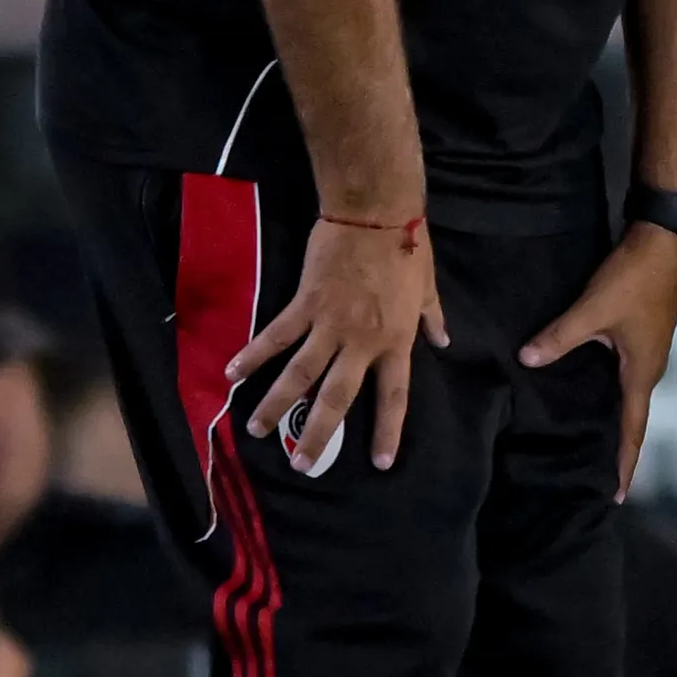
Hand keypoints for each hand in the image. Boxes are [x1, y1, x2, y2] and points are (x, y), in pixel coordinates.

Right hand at [233, 212, 446, 474]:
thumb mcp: (428, 288)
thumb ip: (432, 319)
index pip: (393, 396)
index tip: (380, 463)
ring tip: (259, 431)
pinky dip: (253, 356)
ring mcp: (330, 324)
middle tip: (303, 464)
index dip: (387, 431)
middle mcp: (362, 342)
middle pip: (337, 398)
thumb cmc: (408, 248)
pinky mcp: (304, 304)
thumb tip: (444, 341)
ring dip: (277, 404)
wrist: (375, 212)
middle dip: (319, 434)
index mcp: (396, 341)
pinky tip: (232, 375)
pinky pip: (276, 336)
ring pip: (299, 375)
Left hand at [520, 223, 676, 497]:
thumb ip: (560, 337)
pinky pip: (627, 375)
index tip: (617, 495)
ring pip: (629, 395)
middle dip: (620, 448)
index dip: (625, 463)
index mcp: (642, 371)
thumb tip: (527, 359)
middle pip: (633, 418)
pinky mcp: (644, 333)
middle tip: (601, 479)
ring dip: (617, 420)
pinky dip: (613, 393)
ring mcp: (650, 350)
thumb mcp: (593, 309)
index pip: (632, 429)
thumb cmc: (634, 277)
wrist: (664, 240)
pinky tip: (593, 391)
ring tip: (596, 442)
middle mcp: (650, 367)